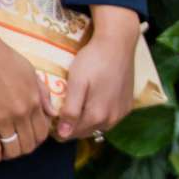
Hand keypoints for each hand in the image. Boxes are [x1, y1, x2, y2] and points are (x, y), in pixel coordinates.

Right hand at [0, 31, 53, 163]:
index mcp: (35, 102)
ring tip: (4, 154)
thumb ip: (43, 95)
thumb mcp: (32, 74)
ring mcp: (3, 117)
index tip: (30, 141)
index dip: (37, 141)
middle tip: (16, 149)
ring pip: (12, 148)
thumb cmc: (6, 59)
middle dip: (24, 150)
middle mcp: (22, 113)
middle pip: (29, 144)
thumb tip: (53, 114)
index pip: (42, 132)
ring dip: (10, 155)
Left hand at [56, 9, 140, 142]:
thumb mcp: (77, 83)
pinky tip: (93, 102)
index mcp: (96, 115)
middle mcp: (111, 119)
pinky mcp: (127, 105)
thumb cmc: (93, 61)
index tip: (50, 119)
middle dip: (71, 127)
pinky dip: (99, 115)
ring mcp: (121, 113)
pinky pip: (110, 118)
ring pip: (98, 126)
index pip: (71, 134)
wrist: (118, 44)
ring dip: (85, 122)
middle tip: (59, 112)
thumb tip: (64, 134)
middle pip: (84, 132)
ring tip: (75, 107)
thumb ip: (71, 110)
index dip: (58, 129)